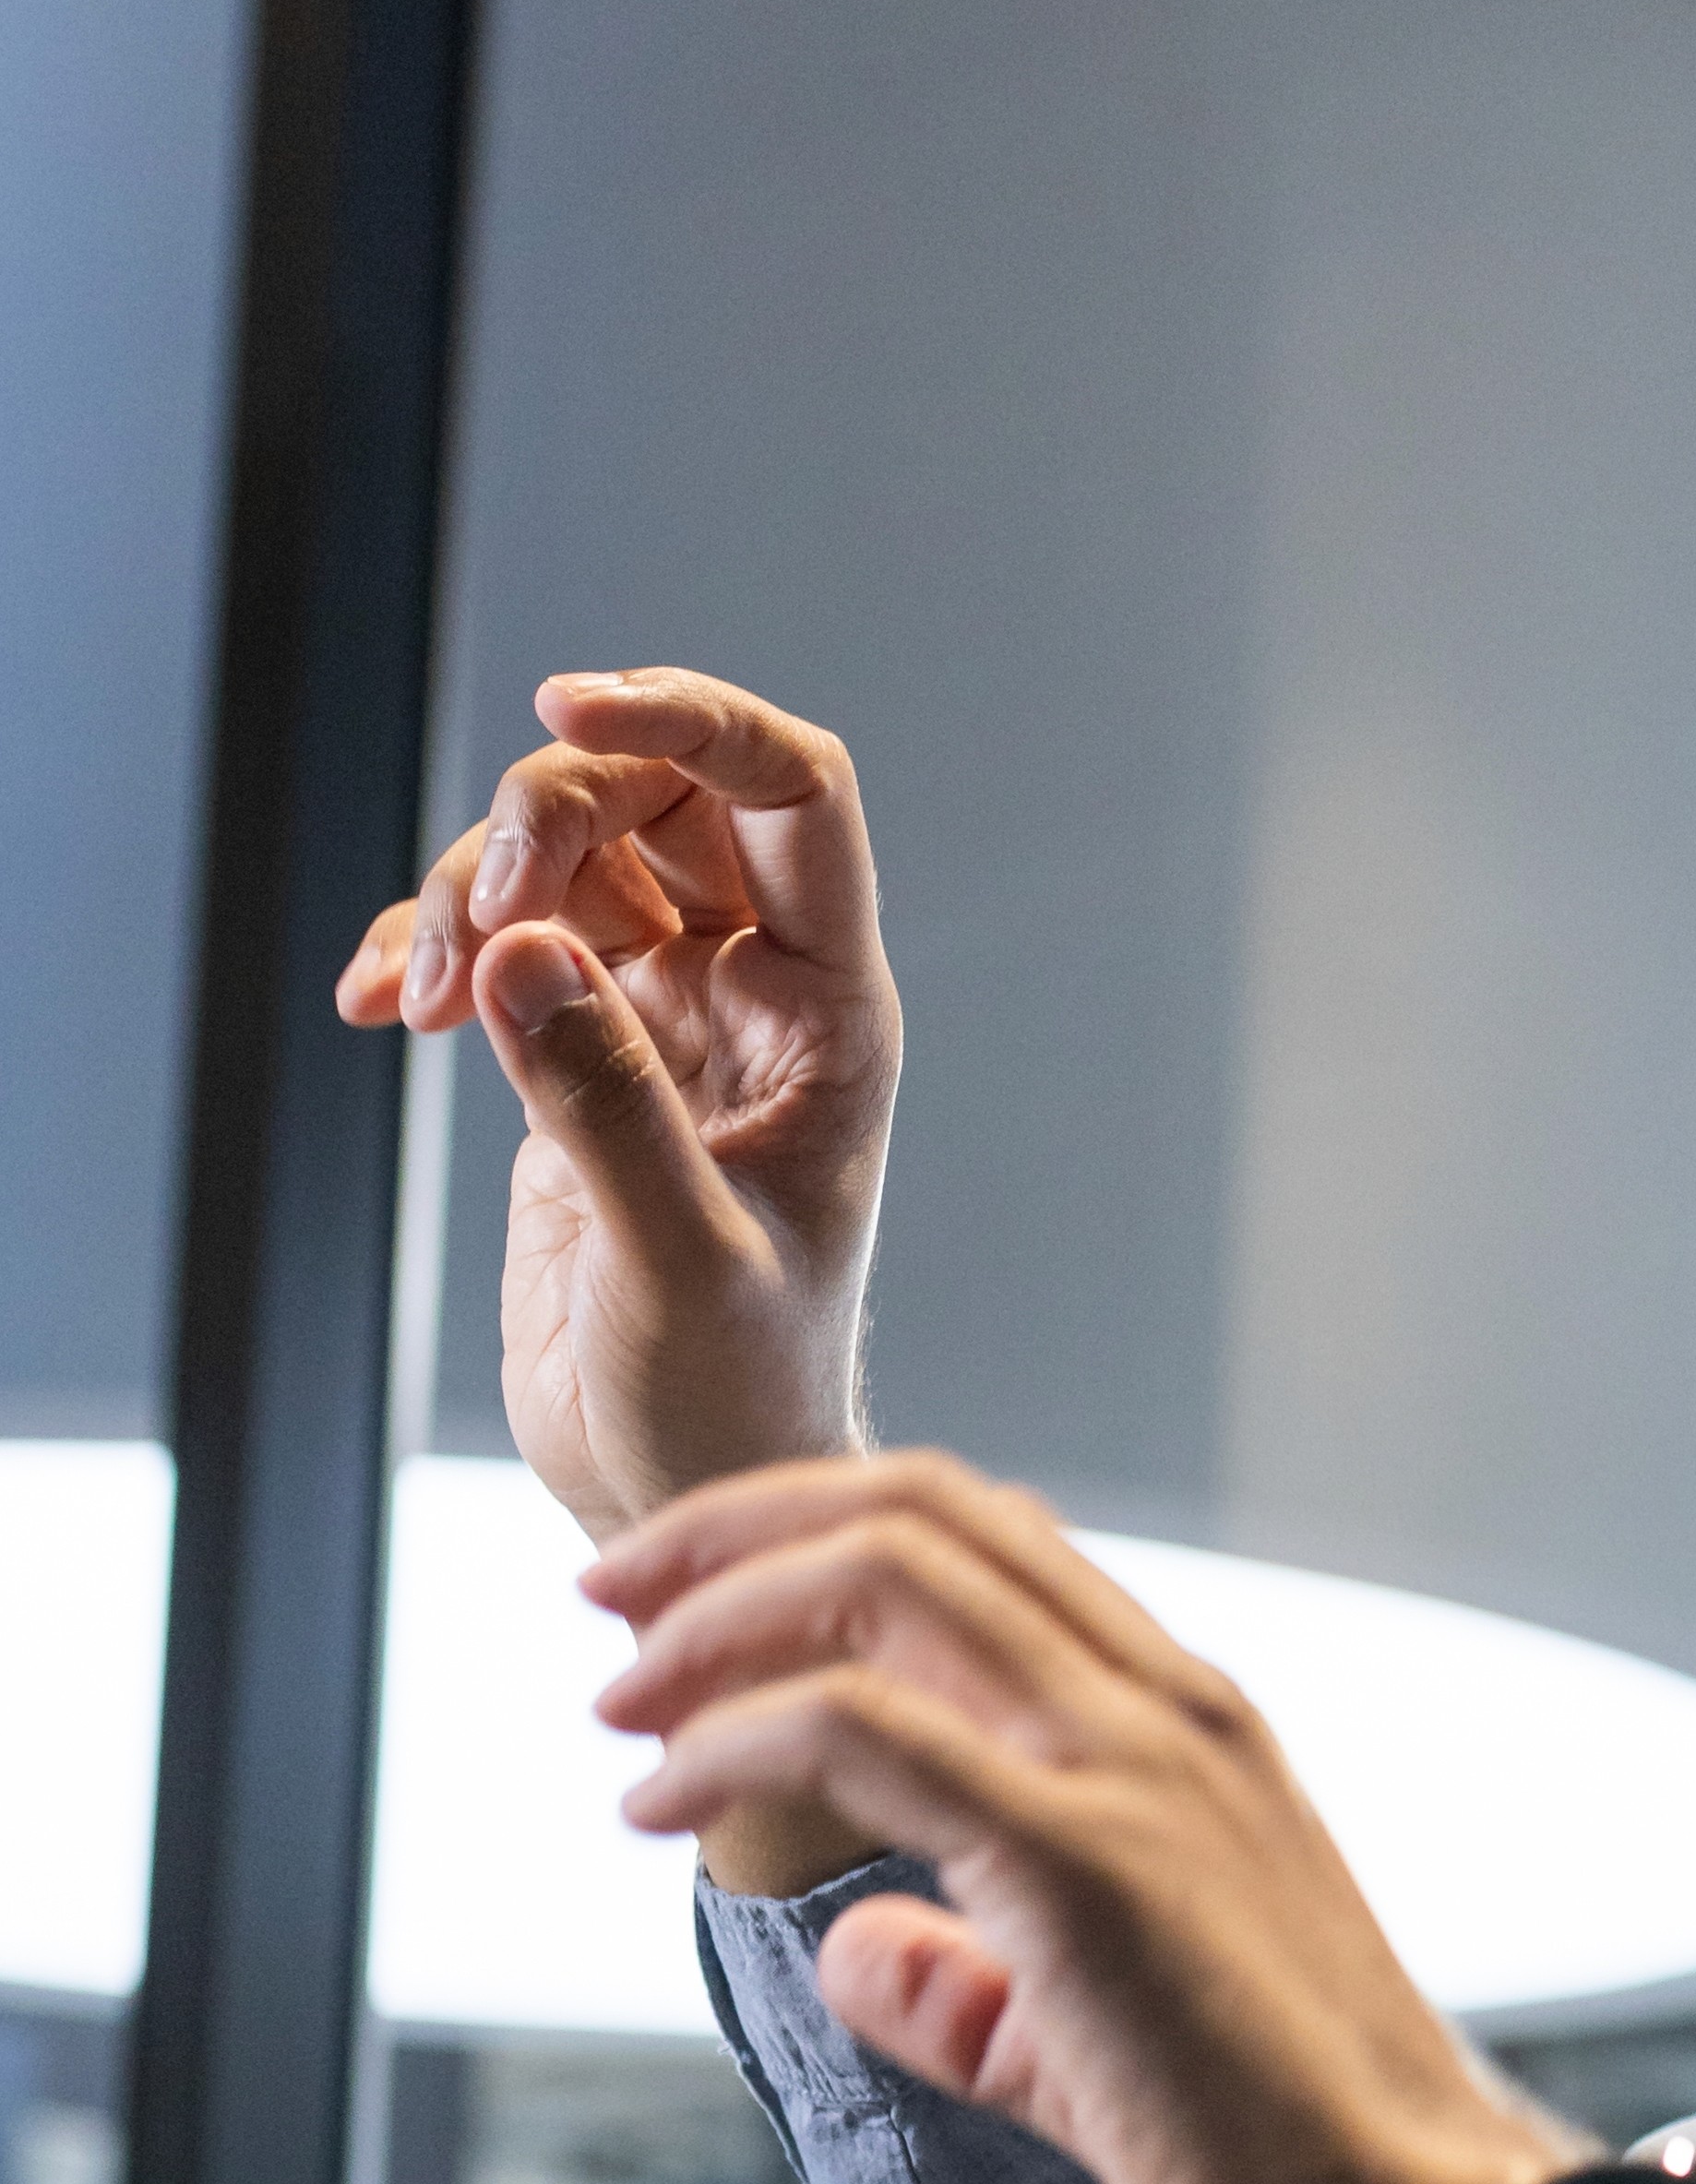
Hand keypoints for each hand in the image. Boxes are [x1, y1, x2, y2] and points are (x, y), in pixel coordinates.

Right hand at [343, 659, 898, 1507]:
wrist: (682, 1478)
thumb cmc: (730, 1393)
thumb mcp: (677, 1258)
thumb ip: (606, 1105)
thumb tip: (523, 950)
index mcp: (829, 1014)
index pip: (791, 795)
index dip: (691, 719)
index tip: (565, 705)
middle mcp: (756, 992)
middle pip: (656, 796)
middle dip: (546, 812)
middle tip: (479, 915)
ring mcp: (661, 1015)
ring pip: (565, 856)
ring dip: (469, 886)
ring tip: (421, 996)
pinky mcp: (576, 1054)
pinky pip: (501, 942)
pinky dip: (428, 947)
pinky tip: (379, 1006)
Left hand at [584, 1449, 1585, 2183]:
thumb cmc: (1283, 2158)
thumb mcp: (1098, 2037)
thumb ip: (974, 1981)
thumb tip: (854, 1949)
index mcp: (1193, 1726)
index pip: (992, 1541)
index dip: (817, 1536)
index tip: (695, 1606)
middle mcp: (1170, 1711)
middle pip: (919, 1516)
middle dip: (734, 1536)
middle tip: (611, 1609)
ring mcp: (1134, 1772)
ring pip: (878, 1583)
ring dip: (710, 1618)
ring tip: (616, 1697)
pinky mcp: (1080, 1865)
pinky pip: (855, 1732)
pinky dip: (727, 1743)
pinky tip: (657, 1806)